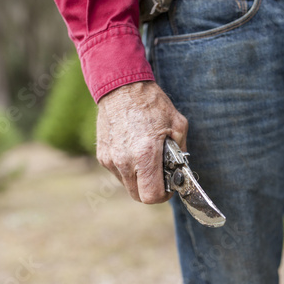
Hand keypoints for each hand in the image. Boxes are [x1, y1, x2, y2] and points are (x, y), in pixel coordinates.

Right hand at [96, 81, 187, 203]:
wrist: (121, 87)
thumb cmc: (152, 104)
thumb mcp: (178, 125)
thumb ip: (181, 153)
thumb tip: (181, 172)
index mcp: (145, 154)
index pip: (151, 196)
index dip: (163, 195)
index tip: (168, 186)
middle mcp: (124, 161)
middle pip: (138, 196)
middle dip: (151, 190)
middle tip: (159, 175)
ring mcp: (111, 159)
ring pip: (127, 185)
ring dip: (139, 179)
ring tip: (146, 159)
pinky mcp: (103, 156)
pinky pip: (118, 173)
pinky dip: (128, 169)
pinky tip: (133, 150)